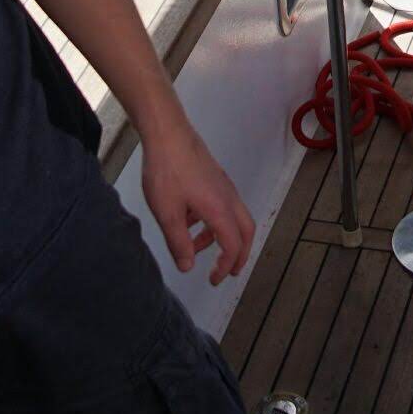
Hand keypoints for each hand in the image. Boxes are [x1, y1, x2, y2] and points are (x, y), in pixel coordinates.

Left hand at [140, 128, 254, 285]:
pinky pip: (222, 205)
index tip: (214, 280)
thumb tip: (187, 267)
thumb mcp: (167, 213)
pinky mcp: (215, 177)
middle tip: (228, 271)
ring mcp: (223, 185)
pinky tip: (188, 219)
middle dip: (239, 254)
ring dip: (219, 237)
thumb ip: (178, 243)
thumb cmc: (167, 171)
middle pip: (245, 231)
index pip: (232, 246)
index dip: (226, 267)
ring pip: (233, 217)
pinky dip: (212, 220)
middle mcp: (228, 198)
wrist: (167, 133)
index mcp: (219, 209)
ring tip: (195, 247)